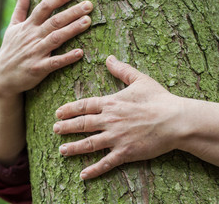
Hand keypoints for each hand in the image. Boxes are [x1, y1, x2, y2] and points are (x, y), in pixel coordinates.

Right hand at [0, 0, 92, 95]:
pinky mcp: (38, 68)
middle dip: (72, 12)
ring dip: (72, 29)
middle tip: (89, 5)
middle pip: (54, 21)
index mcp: (28, 26)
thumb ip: (20, 10)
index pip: (44, 7)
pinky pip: (54, 62)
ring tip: (87, 21)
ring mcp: (36, 53)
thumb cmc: (10, 51)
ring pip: (56, 38)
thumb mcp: (12, 28)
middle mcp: (33, 37)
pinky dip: (67, 57)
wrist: (2, 77)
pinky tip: (80, 52)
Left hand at [54, 55, 185, 179]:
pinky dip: (94, 169)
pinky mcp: (125, 152)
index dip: (69, 110)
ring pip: (89, 144)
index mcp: (111, 103)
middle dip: (66, 127)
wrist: (176, 120)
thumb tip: (109, 58)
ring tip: (62, 150)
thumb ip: (121, 69)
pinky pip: (106, 162)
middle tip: (55, 130)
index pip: (84, 106)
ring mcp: (116, 137)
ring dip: (74, 148)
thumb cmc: (159, 99)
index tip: (58, 113)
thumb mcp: (139, 79)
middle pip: (82, 124)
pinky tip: (83, 174)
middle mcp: (110, 120)